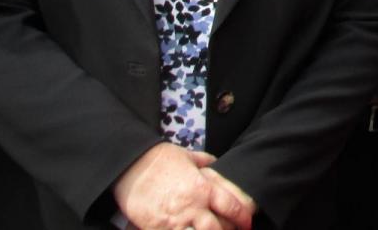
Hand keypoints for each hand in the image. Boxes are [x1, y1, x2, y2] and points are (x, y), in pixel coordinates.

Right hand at [112, 143, 251, 229]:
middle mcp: (193, 205)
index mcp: (203, 186)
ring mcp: (176, 220)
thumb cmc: (159, 159)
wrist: (130, 166)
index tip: (247, 223)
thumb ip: (204, 161)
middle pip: (218, 228)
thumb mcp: (187, 156)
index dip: (242, 216)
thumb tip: (214, 161)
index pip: (231, 205)